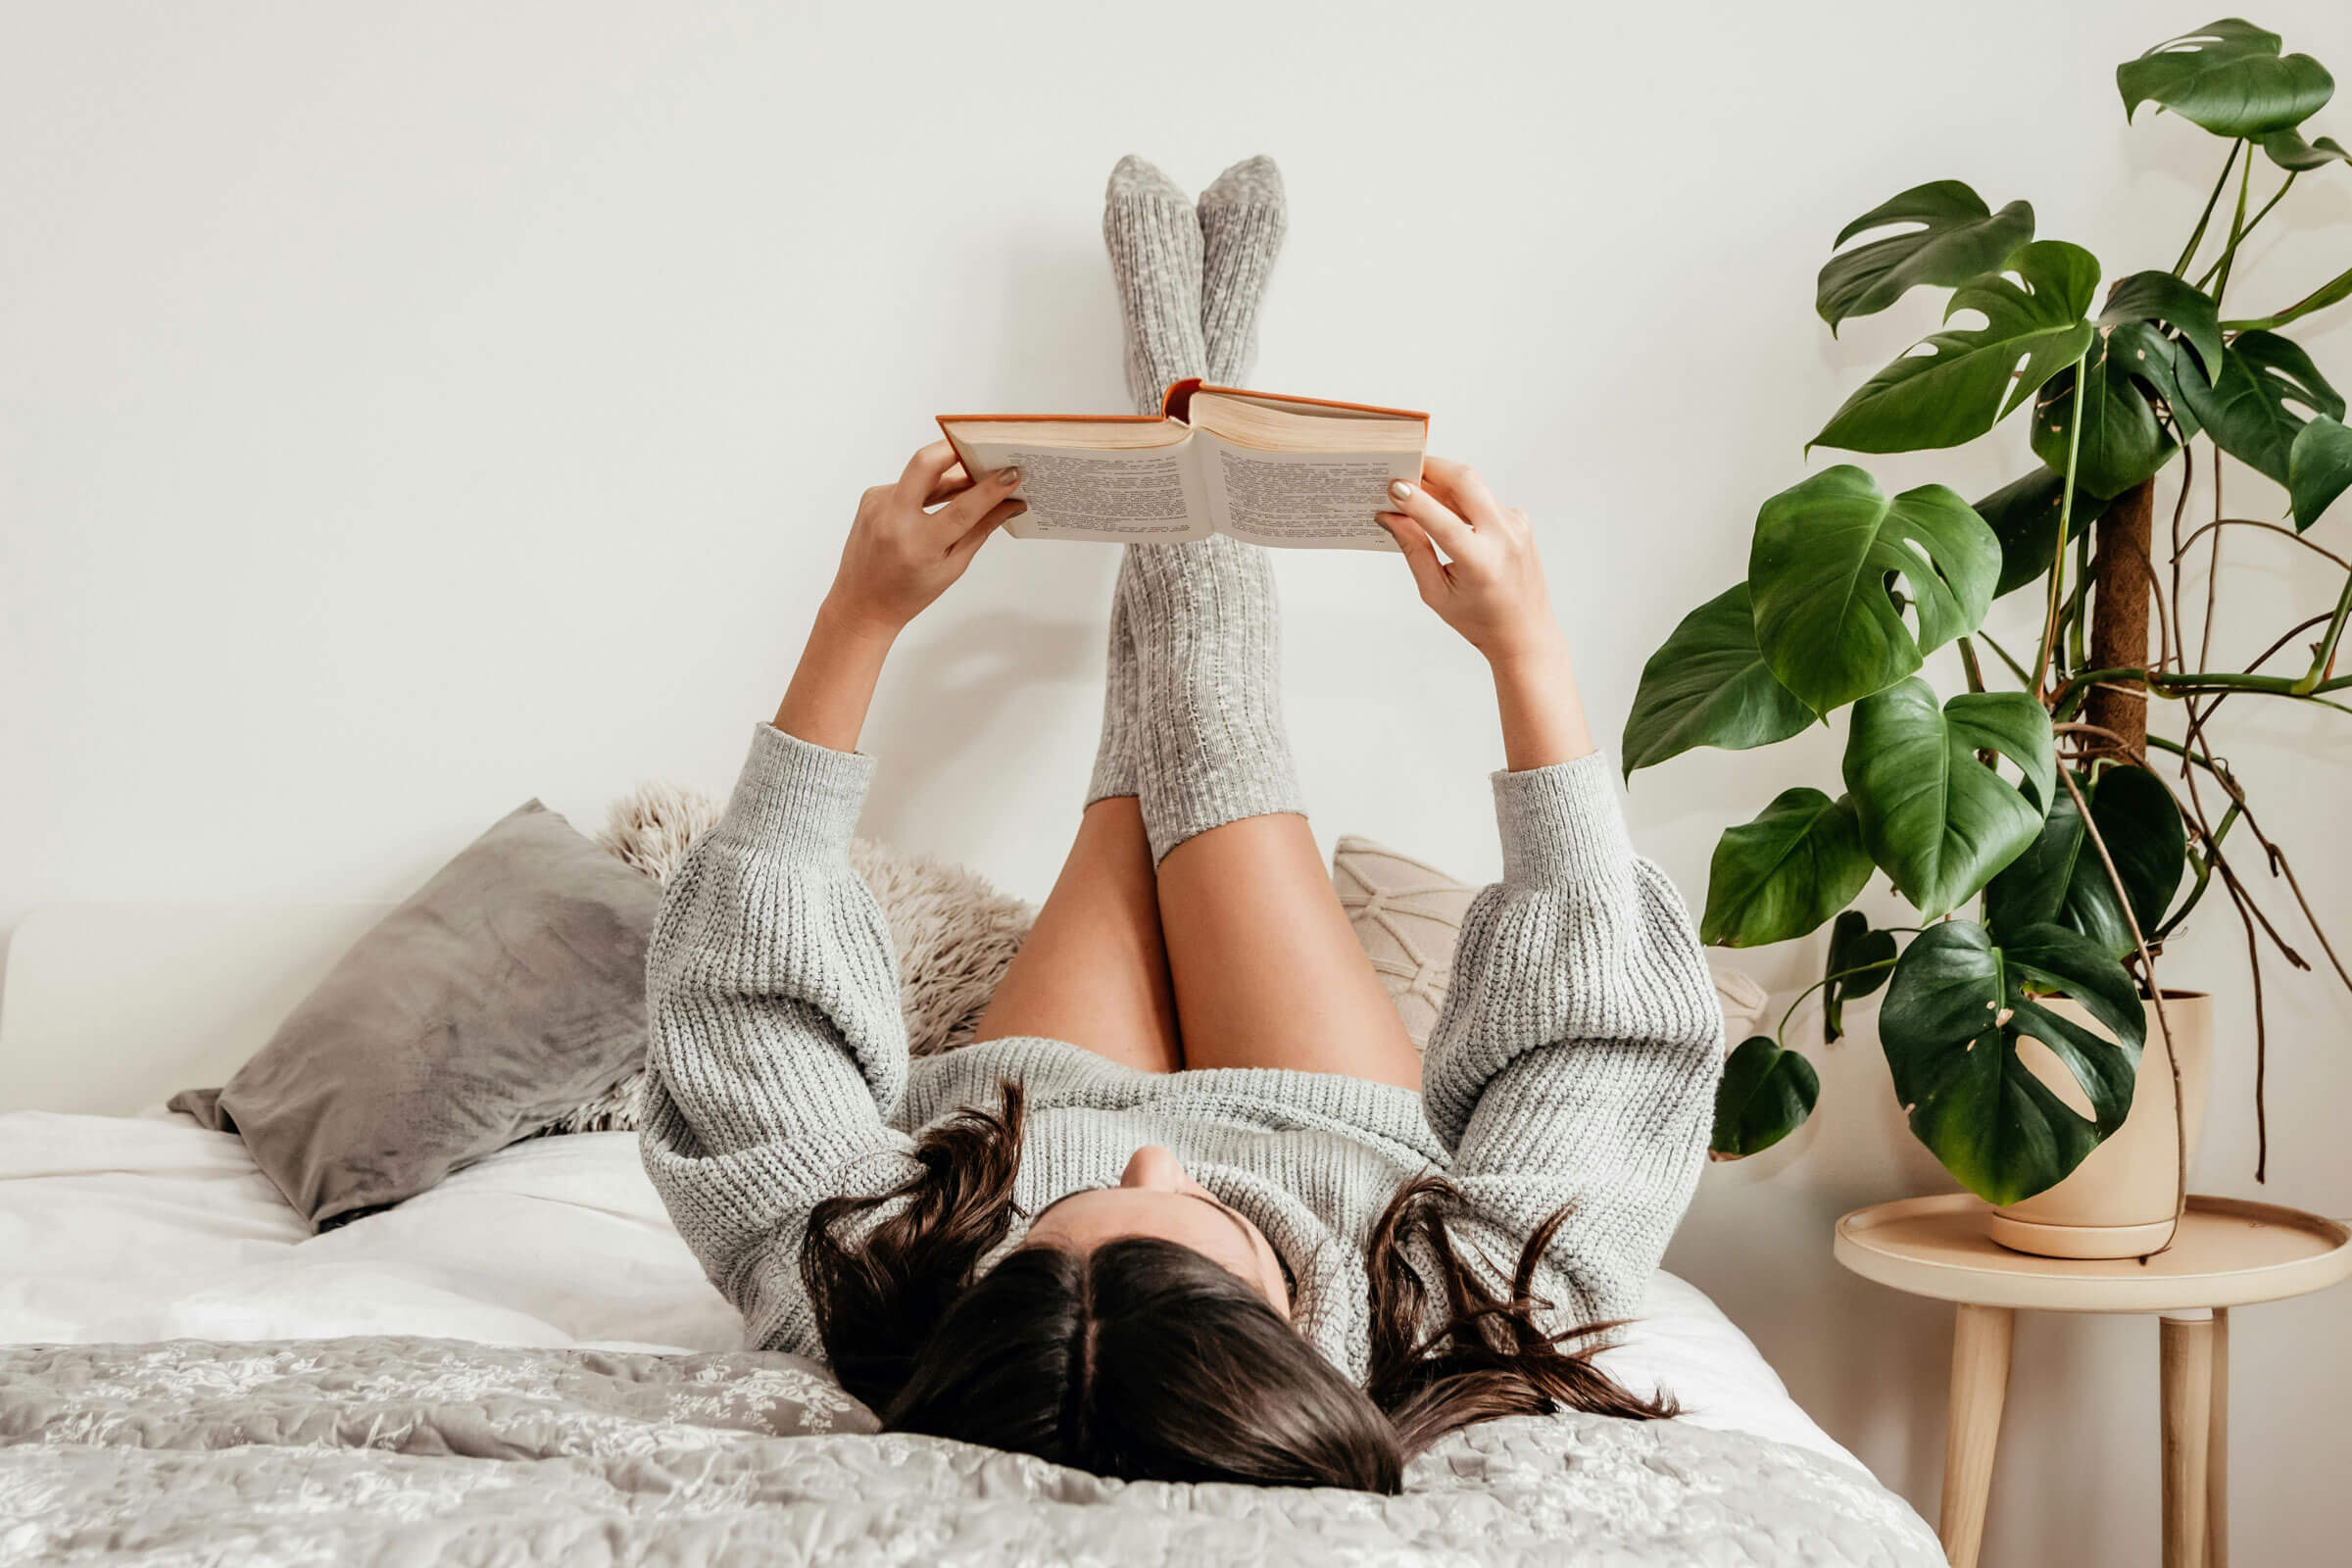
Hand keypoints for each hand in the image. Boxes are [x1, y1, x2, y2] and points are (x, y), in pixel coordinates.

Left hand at [826, 441, 1024, 632]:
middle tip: (984, 450)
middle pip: (926, 463)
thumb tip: (1010, 504)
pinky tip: (939, 498)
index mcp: (918, 545)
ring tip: (975, 477)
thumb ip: (981, 530)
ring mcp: (877, 504)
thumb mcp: (952, 567)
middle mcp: (893, 519)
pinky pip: (906, 482)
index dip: (990, 489)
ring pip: (919, 472)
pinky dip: (927, 486)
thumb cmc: (907, 594)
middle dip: (957, 449)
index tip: (1011, 474)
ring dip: (947, 472)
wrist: (861, 604)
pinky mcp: (871, 497)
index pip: (961, 508)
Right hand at [1376, 457, 1590, 767]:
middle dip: (1431, 467)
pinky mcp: (1519, 521)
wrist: (1525, 633)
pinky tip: (1442, 508)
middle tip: (1403, 469)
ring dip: (1443, 481)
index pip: (1441, 519)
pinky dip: (1460, 497)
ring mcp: (1516, 525)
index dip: (1413, 499)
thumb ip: (1414, 550)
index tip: (1390, 487)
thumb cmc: (1479, 620)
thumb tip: (1389, 516)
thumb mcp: (1436, 593)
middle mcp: (1504, 538)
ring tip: (1415, 487)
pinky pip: (1484, 498)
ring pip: (1475, 485)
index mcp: (1481, 562)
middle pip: (1465, 480)